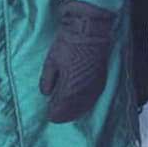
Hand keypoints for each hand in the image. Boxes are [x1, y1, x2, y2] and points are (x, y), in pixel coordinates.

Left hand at [38, 0, 115, 123]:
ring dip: (76, 111)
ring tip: (68, 115)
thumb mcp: (52, 60)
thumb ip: (47, 79)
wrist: (90, 29)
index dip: (56, 112)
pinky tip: (82, 105)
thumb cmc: (69, 42)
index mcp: (71, 85)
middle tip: (57, 117)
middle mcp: (84, 89)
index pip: (62, 105)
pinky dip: (86, 104)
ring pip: (85, 104)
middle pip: (74, 108)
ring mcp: (95, 85)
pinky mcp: (101, 79)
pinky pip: (93, 98)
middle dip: (65, 114)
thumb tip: (46, 93)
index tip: (49, 116)